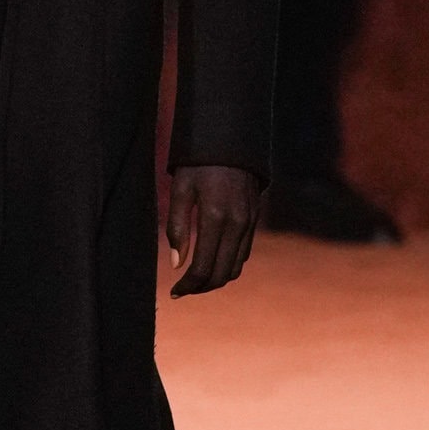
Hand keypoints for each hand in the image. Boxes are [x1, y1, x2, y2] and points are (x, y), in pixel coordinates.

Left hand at [167, 164, 260, 296]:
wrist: (231, 138)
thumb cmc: (198, 162)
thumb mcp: (180, 189)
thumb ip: (176, 227)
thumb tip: (177, 264)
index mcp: (216, 217)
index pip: (204, 267)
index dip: (188, 285)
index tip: (174, 291)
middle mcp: (237, 224)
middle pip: (222, 274)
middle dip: (202, 288)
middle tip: (183, 290)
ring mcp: (249, 223)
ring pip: (236, 267)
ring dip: (216, 279)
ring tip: (195, 280)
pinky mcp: (254, 219)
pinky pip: (243, 253)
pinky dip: (228, 264)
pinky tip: (211, 261)